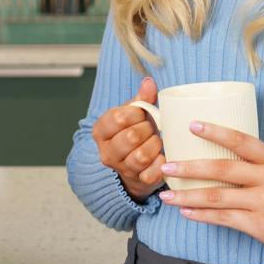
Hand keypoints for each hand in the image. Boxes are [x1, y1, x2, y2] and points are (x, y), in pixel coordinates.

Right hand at [91, 76, 165, 202]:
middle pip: (131, 136)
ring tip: (156, 141)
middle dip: (147, 129)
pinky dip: (161, 163)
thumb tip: (149, 82)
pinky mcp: (138, 181)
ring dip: (155, 145)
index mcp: (100, 131)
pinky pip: (152, 173)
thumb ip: (141, 99)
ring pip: (141, 155)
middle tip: (151, 128)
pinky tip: (162, 156)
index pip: (118, 117)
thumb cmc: (134, 133)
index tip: (141, 114)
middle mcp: (106, 152)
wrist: (134, 165)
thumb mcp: (132, 115)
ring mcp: (121, 169)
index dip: (136, 113)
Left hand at [157, 123, 263, 263]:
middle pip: (222, 169)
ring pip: (217, 197)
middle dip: (189, 168)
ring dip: (187, 195)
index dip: (216, 132)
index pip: (241, 140)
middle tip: (166, 165)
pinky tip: (185, 212)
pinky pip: (223, 218)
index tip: (192, 125)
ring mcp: (263, 203)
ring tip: (166, 194)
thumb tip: (216, 154)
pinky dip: (201, 215)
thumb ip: (256, 165)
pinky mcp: (259, 226)